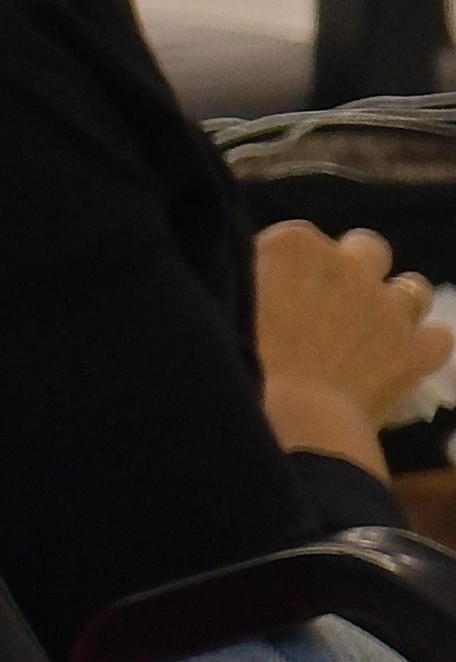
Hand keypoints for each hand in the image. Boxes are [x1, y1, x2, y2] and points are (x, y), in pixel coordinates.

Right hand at [256, 218, 444, 473]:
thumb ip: (248, 278)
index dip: (289, 269)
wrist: (291, 420)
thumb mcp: (226, 303)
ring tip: (371, 331)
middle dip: (355, 269)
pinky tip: (400, 359)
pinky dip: (421, 346)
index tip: (272, 296)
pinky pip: (438, 336)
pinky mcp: (417, 348)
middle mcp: (347, 264)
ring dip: (396, 304)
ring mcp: (389, 306)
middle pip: (366, 247)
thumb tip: (258, 279)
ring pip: (412, 288)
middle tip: (330, 304)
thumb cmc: (241, 363)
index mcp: (293, 245)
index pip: (299, 240)